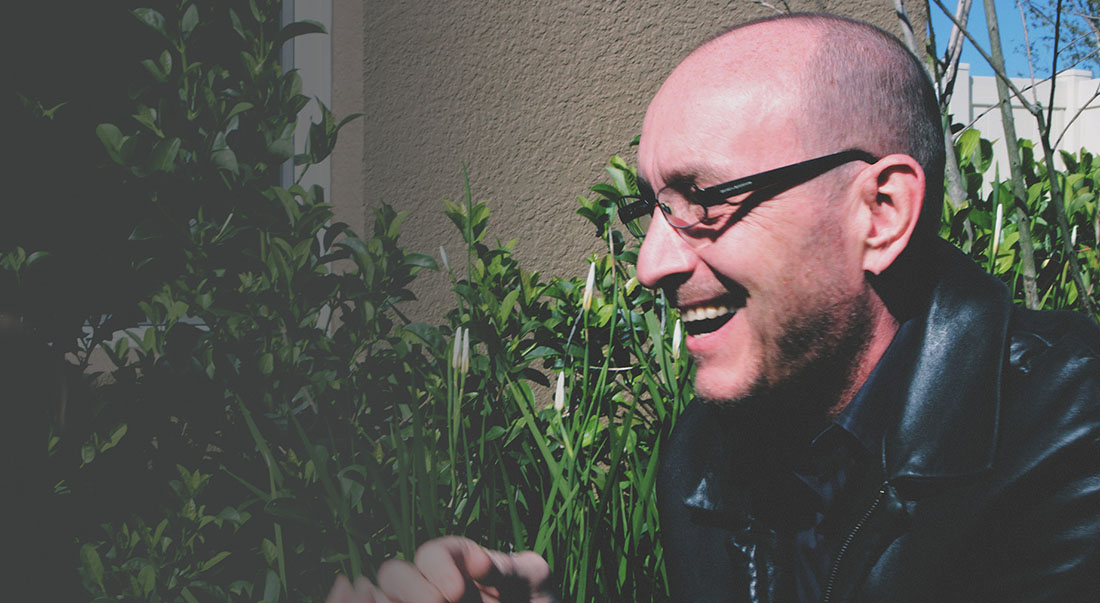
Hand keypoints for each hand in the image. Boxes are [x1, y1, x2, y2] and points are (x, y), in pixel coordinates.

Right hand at [326, 536, 555, 602]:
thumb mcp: (536, 587)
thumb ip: (517, 570)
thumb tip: (488, 564)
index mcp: (461, 565)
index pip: (434, 553)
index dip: (437, 564)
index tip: (456, 590)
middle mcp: (432, 588)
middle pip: (393, 574)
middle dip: (410, 588)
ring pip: (376, 597)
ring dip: (383, 601)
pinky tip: (373, 602)